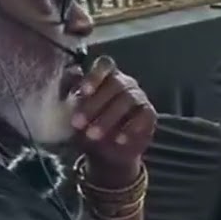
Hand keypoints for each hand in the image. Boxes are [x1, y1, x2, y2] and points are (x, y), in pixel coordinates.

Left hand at [71, 55, 156, 179]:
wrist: (106, 154)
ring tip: (93, 135)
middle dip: (94, 104)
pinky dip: (130, 129)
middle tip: (78, 123)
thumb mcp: (72, 111)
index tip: (83, 91)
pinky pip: (143, 116)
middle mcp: (125, 83)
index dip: (95, 76)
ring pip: (128, 99)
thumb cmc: (87, 126)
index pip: (104, 65)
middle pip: (115, 83)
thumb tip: (71, 75)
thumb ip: (70, 93)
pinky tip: (118, 140)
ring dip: (108, 118)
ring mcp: (139, 97)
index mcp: (105, 77)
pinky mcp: (150, 115)